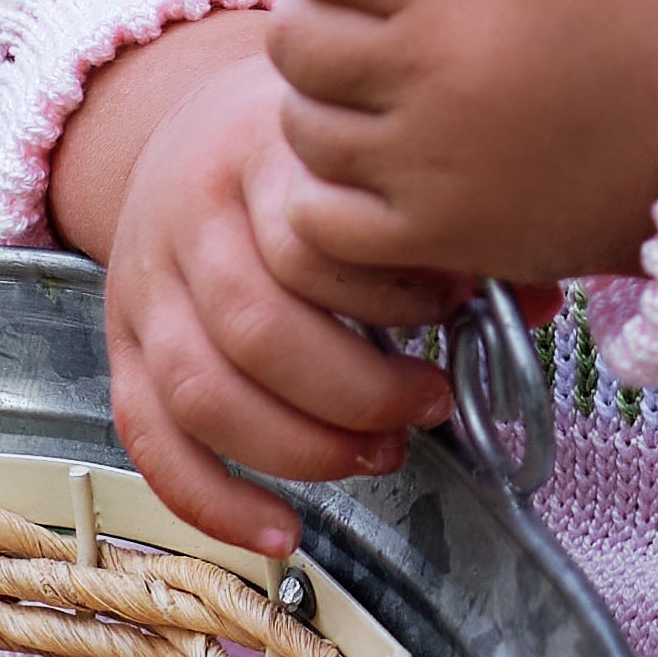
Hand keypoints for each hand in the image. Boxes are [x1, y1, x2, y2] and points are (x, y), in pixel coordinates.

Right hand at [46, 9, 460, 559]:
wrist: (190, 124)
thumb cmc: (303, 151)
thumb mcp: (366, 156)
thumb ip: (446, 225)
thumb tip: (537, 303)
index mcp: (260, 153)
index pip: (310, 240)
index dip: (390, 295)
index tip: (455, 313)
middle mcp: (189, 220)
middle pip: (256, 328)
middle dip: (356, 392)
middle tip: (428, 404)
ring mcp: (144, 286)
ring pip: (203, 392)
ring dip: (301, 447)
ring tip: (381, 452)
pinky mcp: (120, 345)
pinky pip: (151, 439)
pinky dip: (214, 501)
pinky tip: (283, 532)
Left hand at [270, 0, 657, 293]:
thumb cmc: (642, 4)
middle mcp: (436, 61)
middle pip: (294, 32)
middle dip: (332, 21)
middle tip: (399, 27)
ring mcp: (431, 157)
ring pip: (301, 123)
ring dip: (340, 109)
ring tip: (414, 99)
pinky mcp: (439, 233)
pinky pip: (320, 218)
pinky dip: (342, 198)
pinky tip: (401, 168)